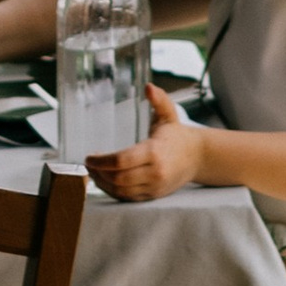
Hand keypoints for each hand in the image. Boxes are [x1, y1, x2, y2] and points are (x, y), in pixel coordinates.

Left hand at [88, 82, 206, 201]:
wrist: (197, 157)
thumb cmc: (176, 135)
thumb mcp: (168, 114)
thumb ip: (159, 100)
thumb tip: (148, 87)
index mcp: (155, 151)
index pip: (121, 161)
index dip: (101, 161)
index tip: (90, 156)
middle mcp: (155, 172)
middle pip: (118, 178)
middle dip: (98, 173)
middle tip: (89, 164)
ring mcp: (154, 186)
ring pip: (121, 191)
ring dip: (103, 184)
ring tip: (94, 172)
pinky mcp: (153, 195)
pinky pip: (128, 198)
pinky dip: (113, 191)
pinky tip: (106, 181)